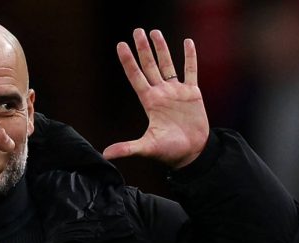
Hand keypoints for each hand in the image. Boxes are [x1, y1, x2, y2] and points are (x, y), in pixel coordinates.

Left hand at [103, 29, 209, 168]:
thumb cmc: (169, 152)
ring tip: (155, 32)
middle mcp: (161, 94)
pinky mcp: (193, 94)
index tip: (120, 45)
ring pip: (168, 65)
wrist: (192, 154)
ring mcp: (177, 92)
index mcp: (150, 102)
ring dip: (162, 49)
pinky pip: (191, 71)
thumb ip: (127, 148)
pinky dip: (190, 57)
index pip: (136, 76)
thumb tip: (105, 155)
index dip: (128, 61)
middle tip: (137, 31)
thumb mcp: (147, 148)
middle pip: (150, 66)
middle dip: (143, 48)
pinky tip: (187, 42)